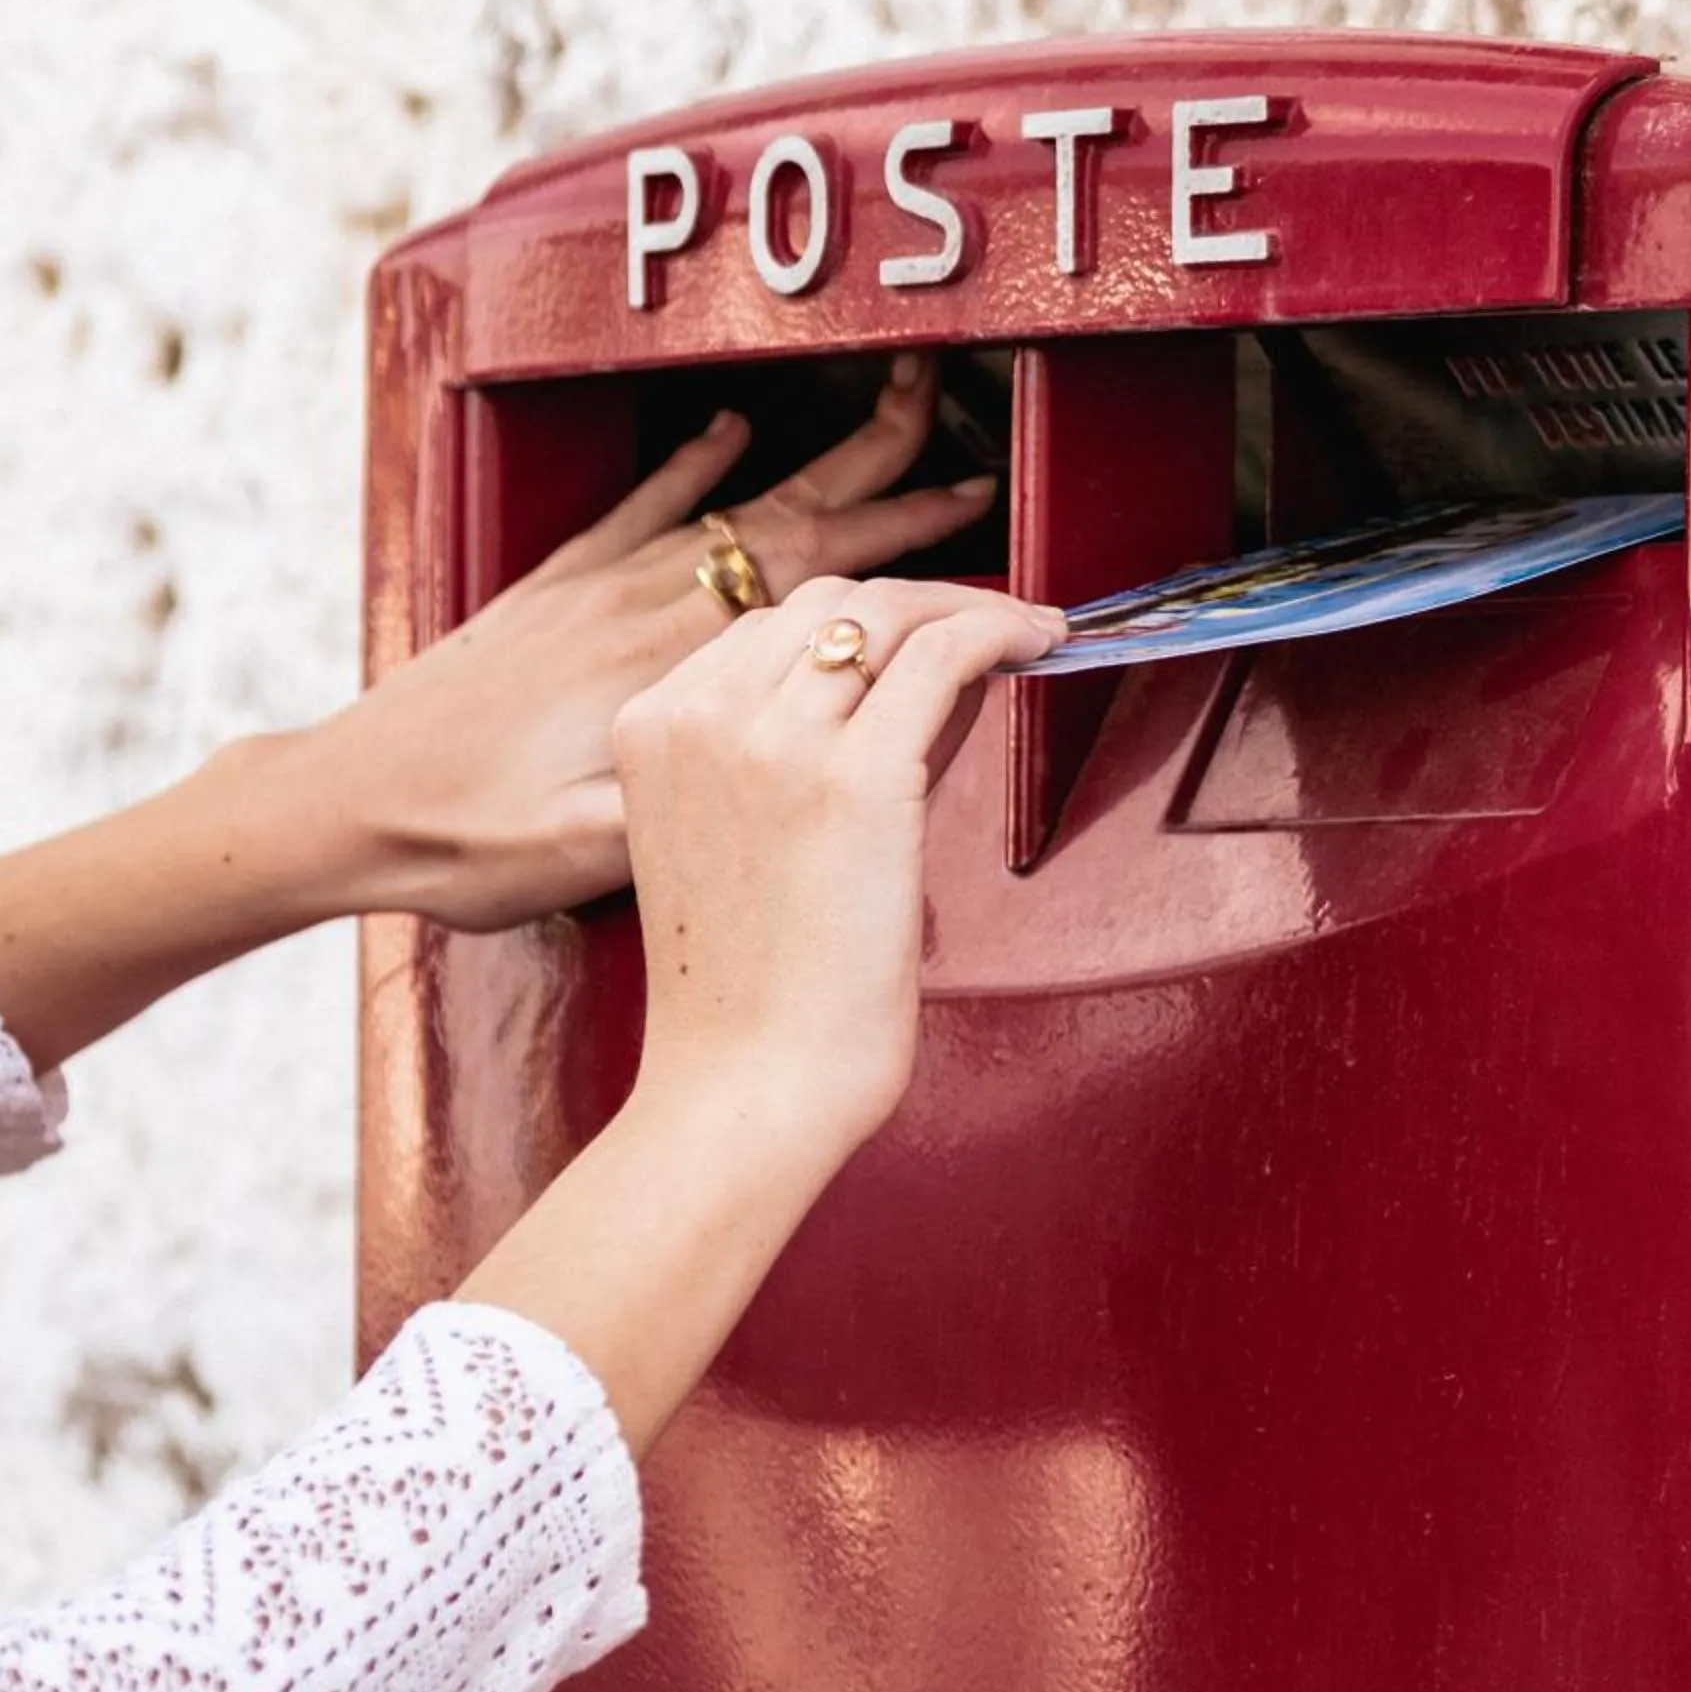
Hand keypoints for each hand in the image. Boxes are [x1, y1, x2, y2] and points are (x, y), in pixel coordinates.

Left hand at [302, 358, 996, 929]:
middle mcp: (638, 605)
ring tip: (887, 420)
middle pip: (790, 524)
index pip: (813, 596)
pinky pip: (641, 506)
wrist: (344, 801)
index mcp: (662, 667)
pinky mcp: (551, 586)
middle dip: (888, 487)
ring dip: (818, 467)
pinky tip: (728, 431)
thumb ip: (666, 813)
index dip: (904, 567)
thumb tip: (770, 793)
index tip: (979, 545)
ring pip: (735, 507)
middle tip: (969, 453)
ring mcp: (594, 586)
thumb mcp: (571, 854)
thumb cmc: (459, 843)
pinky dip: (692, 464)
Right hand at [612, 575, 1065, 1158]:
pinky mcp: (860, 778)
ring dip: (968, 609)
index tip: (922, 637)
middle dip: (917, 606)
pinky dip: (1001, 627)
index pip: (767, 627)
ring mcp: (776, 741)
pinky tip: (1039, 639)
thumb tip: (921, 673)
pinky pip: (943, 655)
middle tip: (986, 628)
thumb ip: (790, 748)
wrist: (745, 1085)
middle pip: (828, 605)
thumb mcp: (725, 836)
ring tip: (1021, 633)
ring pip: (887, 615)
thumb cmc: (748, 991)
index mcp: (651, 727)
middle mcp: (703, 716)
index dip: (861, 623)